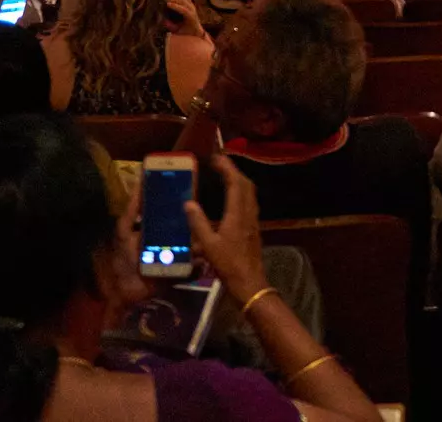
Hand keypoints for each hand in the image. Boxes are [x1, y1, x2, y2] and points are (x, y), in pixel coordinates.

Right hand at [162, 0, 206, 38]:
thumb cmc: (186, 32)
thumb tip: (164, 21)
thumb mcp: (178, 32)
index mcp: (191, 17)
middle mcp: (192, 9)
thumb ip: (172, 27)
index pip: (184, 10)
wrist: (195, 30)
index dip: (176, 7)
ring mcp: (191, 4)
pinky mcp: (189, 1)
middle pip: (184, 1)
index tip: (167, 4)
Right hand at [184, 153, 268, 300]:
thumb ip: (198, 223)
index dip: (227, 168)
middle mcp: (249, 213)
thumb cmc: (228, 264)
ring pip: (250, 193)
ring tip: (225, 176)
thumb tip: (188, 203)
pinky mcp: (253, 227)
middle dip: (234, 171)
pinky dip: (241, 193)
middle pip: (246, 184)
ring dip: (239, 181)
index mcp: (238, 214)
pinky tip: (231, 199)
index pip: (235, 183)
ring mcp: (253, 220)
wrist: (249, 282)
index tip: (216, 158)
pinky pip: (249, 202)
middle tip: (219, 164)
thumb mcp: (209, 246)